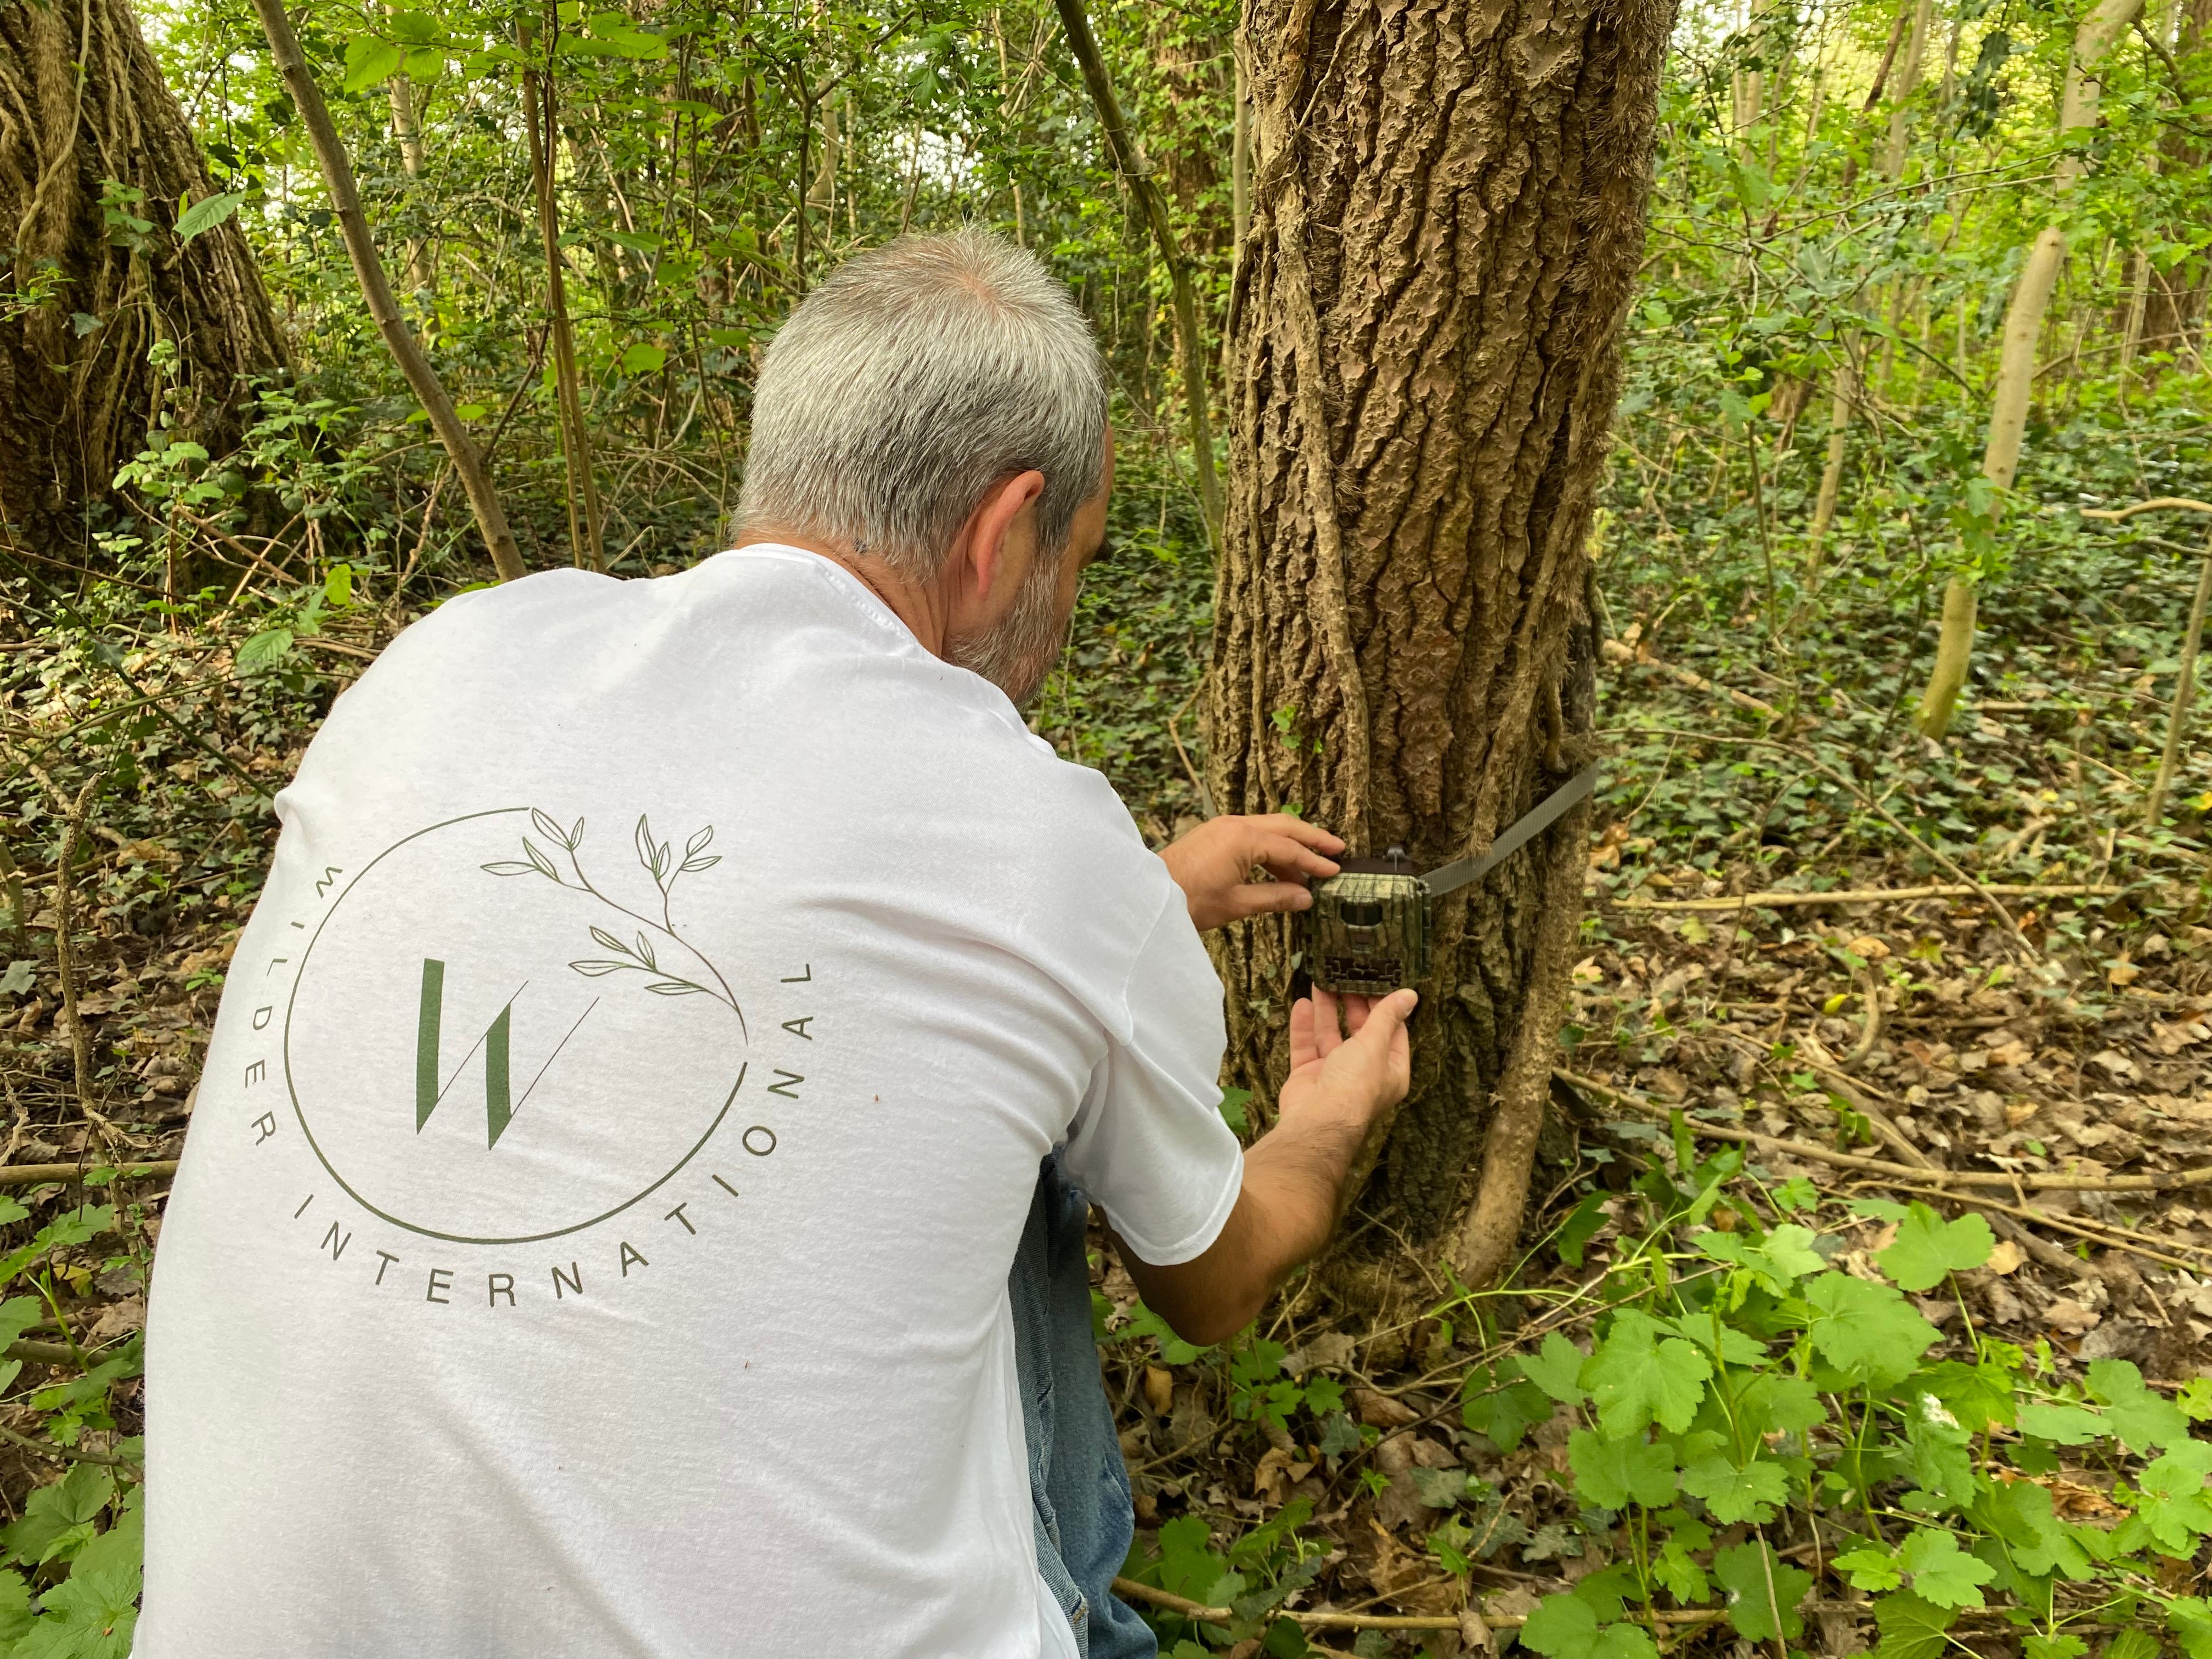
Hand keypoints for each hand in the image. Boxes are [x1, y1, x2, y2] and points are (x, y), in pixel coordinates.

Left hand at [1158, 814, 1344, 931]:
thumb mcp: (1237, 903)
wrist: (1149, 896)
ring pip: (1268, 829)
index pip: (1290, 849)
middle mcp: (1235, 825)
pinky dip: (1270, 850)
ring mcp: (1223, 827)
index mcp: (1243, 838)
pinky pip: (1251, 836)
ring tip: (1310, 867)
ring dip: (1290, 846)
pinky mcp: (1214, 835)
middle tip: (1337, 848)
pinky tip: (1279, 870)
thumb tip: (1306, 897)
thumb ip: (1276, 897)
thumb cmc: (1190, 900)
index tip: (1336, 870)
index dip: (1315, 862)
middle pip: (1284, 827)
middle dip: (1311, 838)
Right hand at [1278, 986, 1415, 1133]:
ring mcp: (1334, 1074)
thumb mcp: (1376, 1043)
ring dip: (1326, 1010)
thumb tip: (1410, 995)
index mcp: (1390, 1069)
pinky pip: (1307, 1047)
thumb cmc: (1356, 1083)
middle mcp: (1364, 1072)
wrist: (1318, 1119)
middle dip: (1352, 1004)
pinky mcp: (1309, 1076)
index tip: (1377, 980)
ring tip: (1321, 981)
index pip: (1392, 1031)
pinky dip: (1304, 1027)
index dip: (1385, 1006)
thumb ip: (1387, 1016)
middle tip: (1346, 976)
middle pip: (1360, 1031)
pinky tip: (1302, 1004)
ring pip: (1330, 1036)